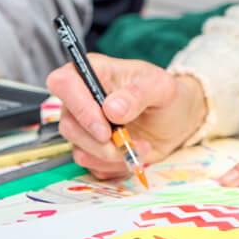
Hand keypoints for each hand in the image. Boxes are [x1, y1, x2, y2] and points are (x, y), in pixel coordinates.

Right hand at [45, 55, 207, 181]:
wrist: (175, 121)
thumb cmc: (165, 95)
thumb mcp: (160, 87)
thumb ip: (137, 94)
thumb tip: (111, 109)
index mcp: (92, 72)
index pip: (62, 83)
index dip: (78, 107)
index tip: (104, 127)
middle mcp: (80, 100)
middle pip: (68, 124)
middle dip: (100, 142)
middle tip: (128, 141)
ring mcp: (83, 127)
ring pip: (79, 150)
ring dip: (112, 156)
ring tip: (140, 146)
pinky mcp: (91, 150)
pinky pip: (92, 166)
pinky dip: (115, 166)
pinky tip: (133, 154)